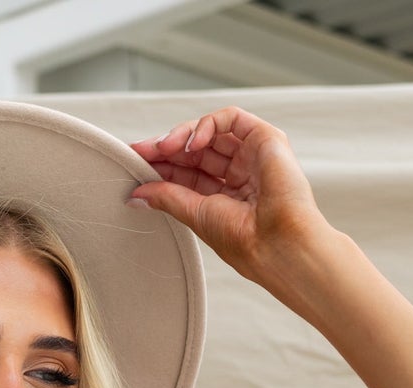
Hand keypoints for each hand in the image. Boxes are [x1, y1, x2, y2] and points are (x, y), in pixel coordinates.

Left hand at [128, 107, 328, 282]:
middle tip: (140, 152)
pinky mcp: (265, 138)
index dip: (161, 166)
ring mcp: (252, 156)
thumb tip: (136, 195)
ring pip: (211, 132)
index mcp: (225, 197)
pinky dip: (207, 125)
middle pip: (196, 151)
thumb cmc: (245, 240)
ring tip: (162, 147)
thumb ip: (167, 198)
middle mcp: (239, 175)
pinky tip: (191, 143)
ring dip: (181, 136)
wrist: (277, 244)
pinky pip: (231, 119)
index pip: (188, 173)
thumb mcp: (196, 214)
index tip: (134, 164)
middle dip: (166, 149)